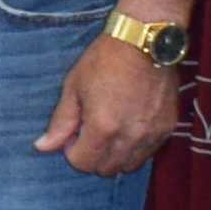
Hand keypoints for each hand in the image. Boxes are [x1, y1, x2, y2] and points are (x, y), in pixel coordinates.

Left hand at [37, 35, 172, 178]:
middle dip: (93, 155)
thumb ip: (61, 122)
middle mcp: (129, 137)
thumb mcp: (74, 86)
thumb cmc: (104, 59)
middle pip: (106, 169)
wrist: (144, 40)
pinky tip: (130, 125)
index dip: (73, 150)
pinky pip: (148, 152)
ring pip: (129, 165)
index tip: (75, 133)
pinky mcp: (168, 128)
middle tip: (91, 130)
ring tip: (111, 129)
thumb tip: (42, 147)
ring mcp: (151, 134)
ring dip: (116, 155)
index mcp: (102, 127)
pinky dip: (136, 147)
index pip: (83, 163)